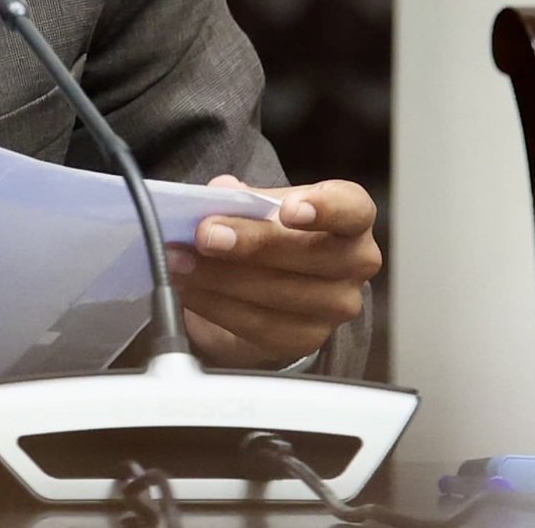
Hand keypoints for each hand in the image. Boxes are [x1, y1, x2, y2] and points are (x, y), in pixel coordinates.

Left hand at [167, 174, 379, 369]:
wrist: (275, 281)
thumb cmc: (274, 230)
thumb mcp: (262, 204)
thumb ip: (243, 197)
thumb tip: (218, 194)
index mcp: (352, 216)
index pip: (351, 209)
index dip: (324, 208)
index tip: (288, 209)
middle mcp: (355, 261)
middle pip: (310, 254)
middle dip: (251, 244)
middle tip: (205, 235)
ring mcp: (337, 306)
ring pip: (278, 294)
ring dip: (219, 277)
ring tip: (179, 261)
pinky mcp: (308, 339)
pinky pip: (258, 325)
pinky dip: (215, 305)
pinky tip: (188, 289)